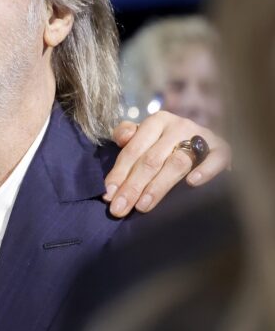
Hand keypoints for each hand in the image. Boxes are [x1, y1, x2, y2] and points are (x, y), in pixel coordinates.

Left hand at [103, 111, 230, 216]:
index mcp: (156, 121)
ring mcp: (201, 135)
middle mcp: (178, 125)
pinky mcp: (223, 148)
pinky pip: (216, 158)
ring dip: (158, 186)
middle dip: (132, 186)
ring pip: (177, 163)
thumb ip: (127, 135)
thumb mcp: (144, 136)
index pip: (133, 150)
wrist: (204, 141)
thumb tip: (121, 140)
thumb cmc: (166, 143)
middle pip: (151, 159)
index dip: (119, 174)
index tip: (108, 196)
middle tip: (120, 208)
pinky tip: (192, 184)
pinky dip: (205, 170)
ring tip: (143, 206)